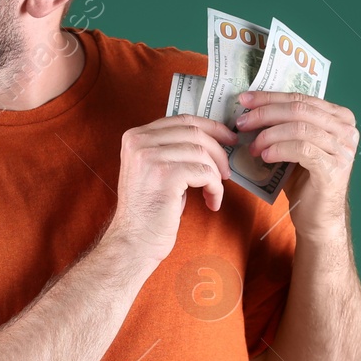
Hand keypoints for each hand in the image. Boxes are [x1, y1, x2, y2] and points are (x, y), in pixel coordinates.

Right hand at [107, 115, 236, 263]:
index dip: (211, 127)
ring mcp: (151, 157)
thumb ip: (170, 149)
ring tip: (214, 191)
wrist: (133, 241)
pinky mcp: (165, 175)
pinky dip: (214, 188)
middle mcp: (139, 142)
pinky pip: (205, 172)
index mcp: (135, 136)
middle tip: (227, 170)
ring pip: (202, 152)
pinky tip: (211, 202)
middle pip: (194, 132)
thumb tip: (210, 139)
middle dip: (218, 151)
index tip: (227, 139)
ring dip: (216, 174)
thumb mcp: (152, 169)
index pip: (182, 119)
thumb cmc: (148, 210)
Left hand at [234, 91, 357, 236]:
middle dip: (265, 113)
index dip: (270, 97)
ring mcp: (343, 149)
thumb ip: (284, 124)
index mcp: (339, 117)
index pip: (301, 98)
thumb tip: (251, 107)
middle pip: (299, 109)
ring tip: (252, 146)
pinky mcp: (334, 168)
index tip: (244, 99)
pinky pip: (302, 148)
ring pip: (299, 127)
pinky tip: (264, 156)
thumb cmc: (304, 180)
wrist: (318, 217)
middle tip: (242, 122)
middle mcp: (346, 130)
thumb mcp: (294, 145)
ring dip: (269, 134)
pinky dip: (279, 149)